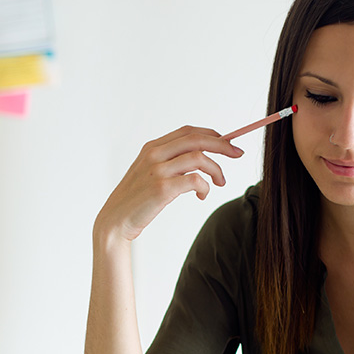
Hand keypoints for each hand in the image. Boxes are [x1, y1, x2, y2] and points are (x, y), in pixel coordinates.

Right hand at [95, 126, 243, 244]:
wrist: (115, 221)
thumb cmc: (136, 201)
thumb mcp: (149, 173)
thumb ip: (169, 162)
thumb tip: (200, 158)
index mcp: (152, 147)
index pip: (188, 131)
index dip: (212, 135)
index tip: (228, 143)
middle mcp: (154, 154)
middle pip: (197, 139)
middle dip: (223, 145)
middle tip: (238, 153)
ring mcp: (157, 170)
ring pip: (199, 158)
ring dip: (216, 170)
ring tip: (219, 183)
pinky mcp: (162, 188)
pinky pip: (195, 180)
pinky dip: (205, 187)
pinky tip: (202, 195)